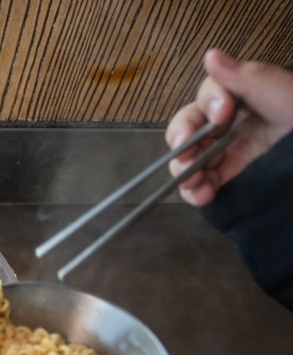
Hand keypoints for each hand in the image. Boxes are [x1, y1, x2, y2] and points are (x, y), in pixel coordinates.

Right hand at [166, 49, 292, 205]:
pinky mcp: (230, 181)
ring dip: (183, 172)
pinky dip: (194, 193)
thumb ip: (242, 75)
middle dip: (181, 143)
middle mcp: (226, 128)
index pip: (204, 101)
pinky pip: (200, 187)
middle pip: (186, 133)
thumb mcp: (277, 88)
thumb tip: (210, 55)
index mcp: (236, 101)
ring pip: (187, 162)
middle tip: (186, 152)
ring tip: (193, 181)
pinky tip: (203, 194)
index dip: (205, 106)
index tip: (223, 114)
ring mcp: (226, 156)